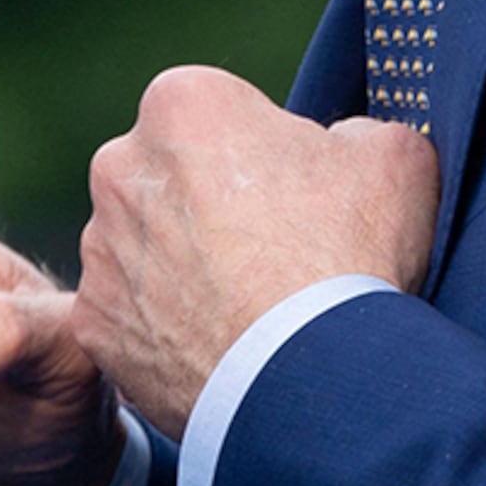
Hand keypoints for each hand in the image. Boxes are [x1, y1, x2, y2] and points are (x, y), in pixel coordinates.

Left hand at [74, 66, 439, 435]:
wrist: (311, 380)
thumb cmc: (349, 257)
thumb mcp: (392, 157)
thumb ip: (355, 131)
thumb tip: (341, 146)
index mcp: (182, 105)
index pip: (218, 112)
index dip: (262, 151)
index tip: (293, 192)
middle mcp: (119, 167)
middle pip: (169, 177)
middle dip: (209, 205)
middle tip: (273, 253)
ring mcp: (100, 251)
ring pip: (144, 248)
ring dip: (183, 268)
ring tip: (250, 310)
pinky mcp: (93, 324)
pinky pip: (130, 318)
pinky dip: (165, 332)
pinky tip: (220, 348)